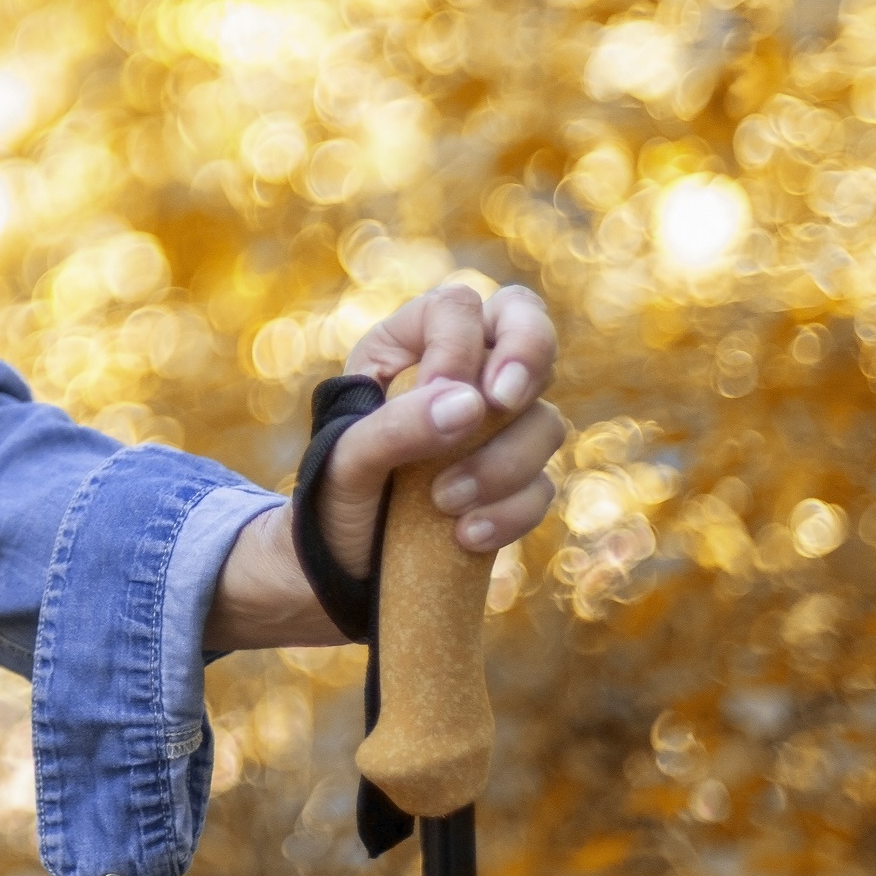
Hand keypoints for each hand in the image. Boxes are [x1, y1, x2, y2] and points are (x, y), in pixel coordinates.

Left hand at [204, 282, 565, 651]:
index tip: (446, 395)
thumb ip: (397, 426)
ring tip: (444, 504)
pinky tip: (464, 537)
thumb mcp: (344, 459)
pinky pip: (542, 487)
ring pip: (544, 420)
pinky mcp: (516, 484)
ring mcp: (497, 429)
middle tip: (503, 399)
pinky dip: (510, 513)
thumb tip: (473, 405)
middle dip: (528, 357)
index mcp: (409, 346)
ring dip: (502, 464)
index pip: (459, 308)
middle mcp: (462, 375)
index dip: (462, 346)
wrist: (337, 567)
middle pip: (529, 327)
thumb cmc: (331, 494)